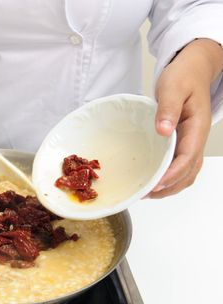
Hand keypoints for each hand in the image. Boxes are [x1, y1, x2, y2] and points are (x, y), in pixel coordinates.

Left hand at [149, 38, 222, 198]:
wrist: (193, 68)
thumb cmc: (183, 76)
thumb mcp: (172, 88)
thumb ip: (168, 109)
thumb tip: (164, 130)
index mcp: (196, 127)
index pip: (187, 157)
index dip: (172, 174)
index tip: (156, 185)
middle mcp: (197, 138)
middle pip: (189, 171)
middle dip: (170, 186)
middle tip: (146, 194)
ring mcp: (192, 141)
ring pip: (187, 172)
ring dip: (171, 186)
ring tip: (148, 192)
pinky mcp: (185, 141)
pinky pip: (182, 165)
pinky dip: (170, 177)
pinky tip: (154, 180)